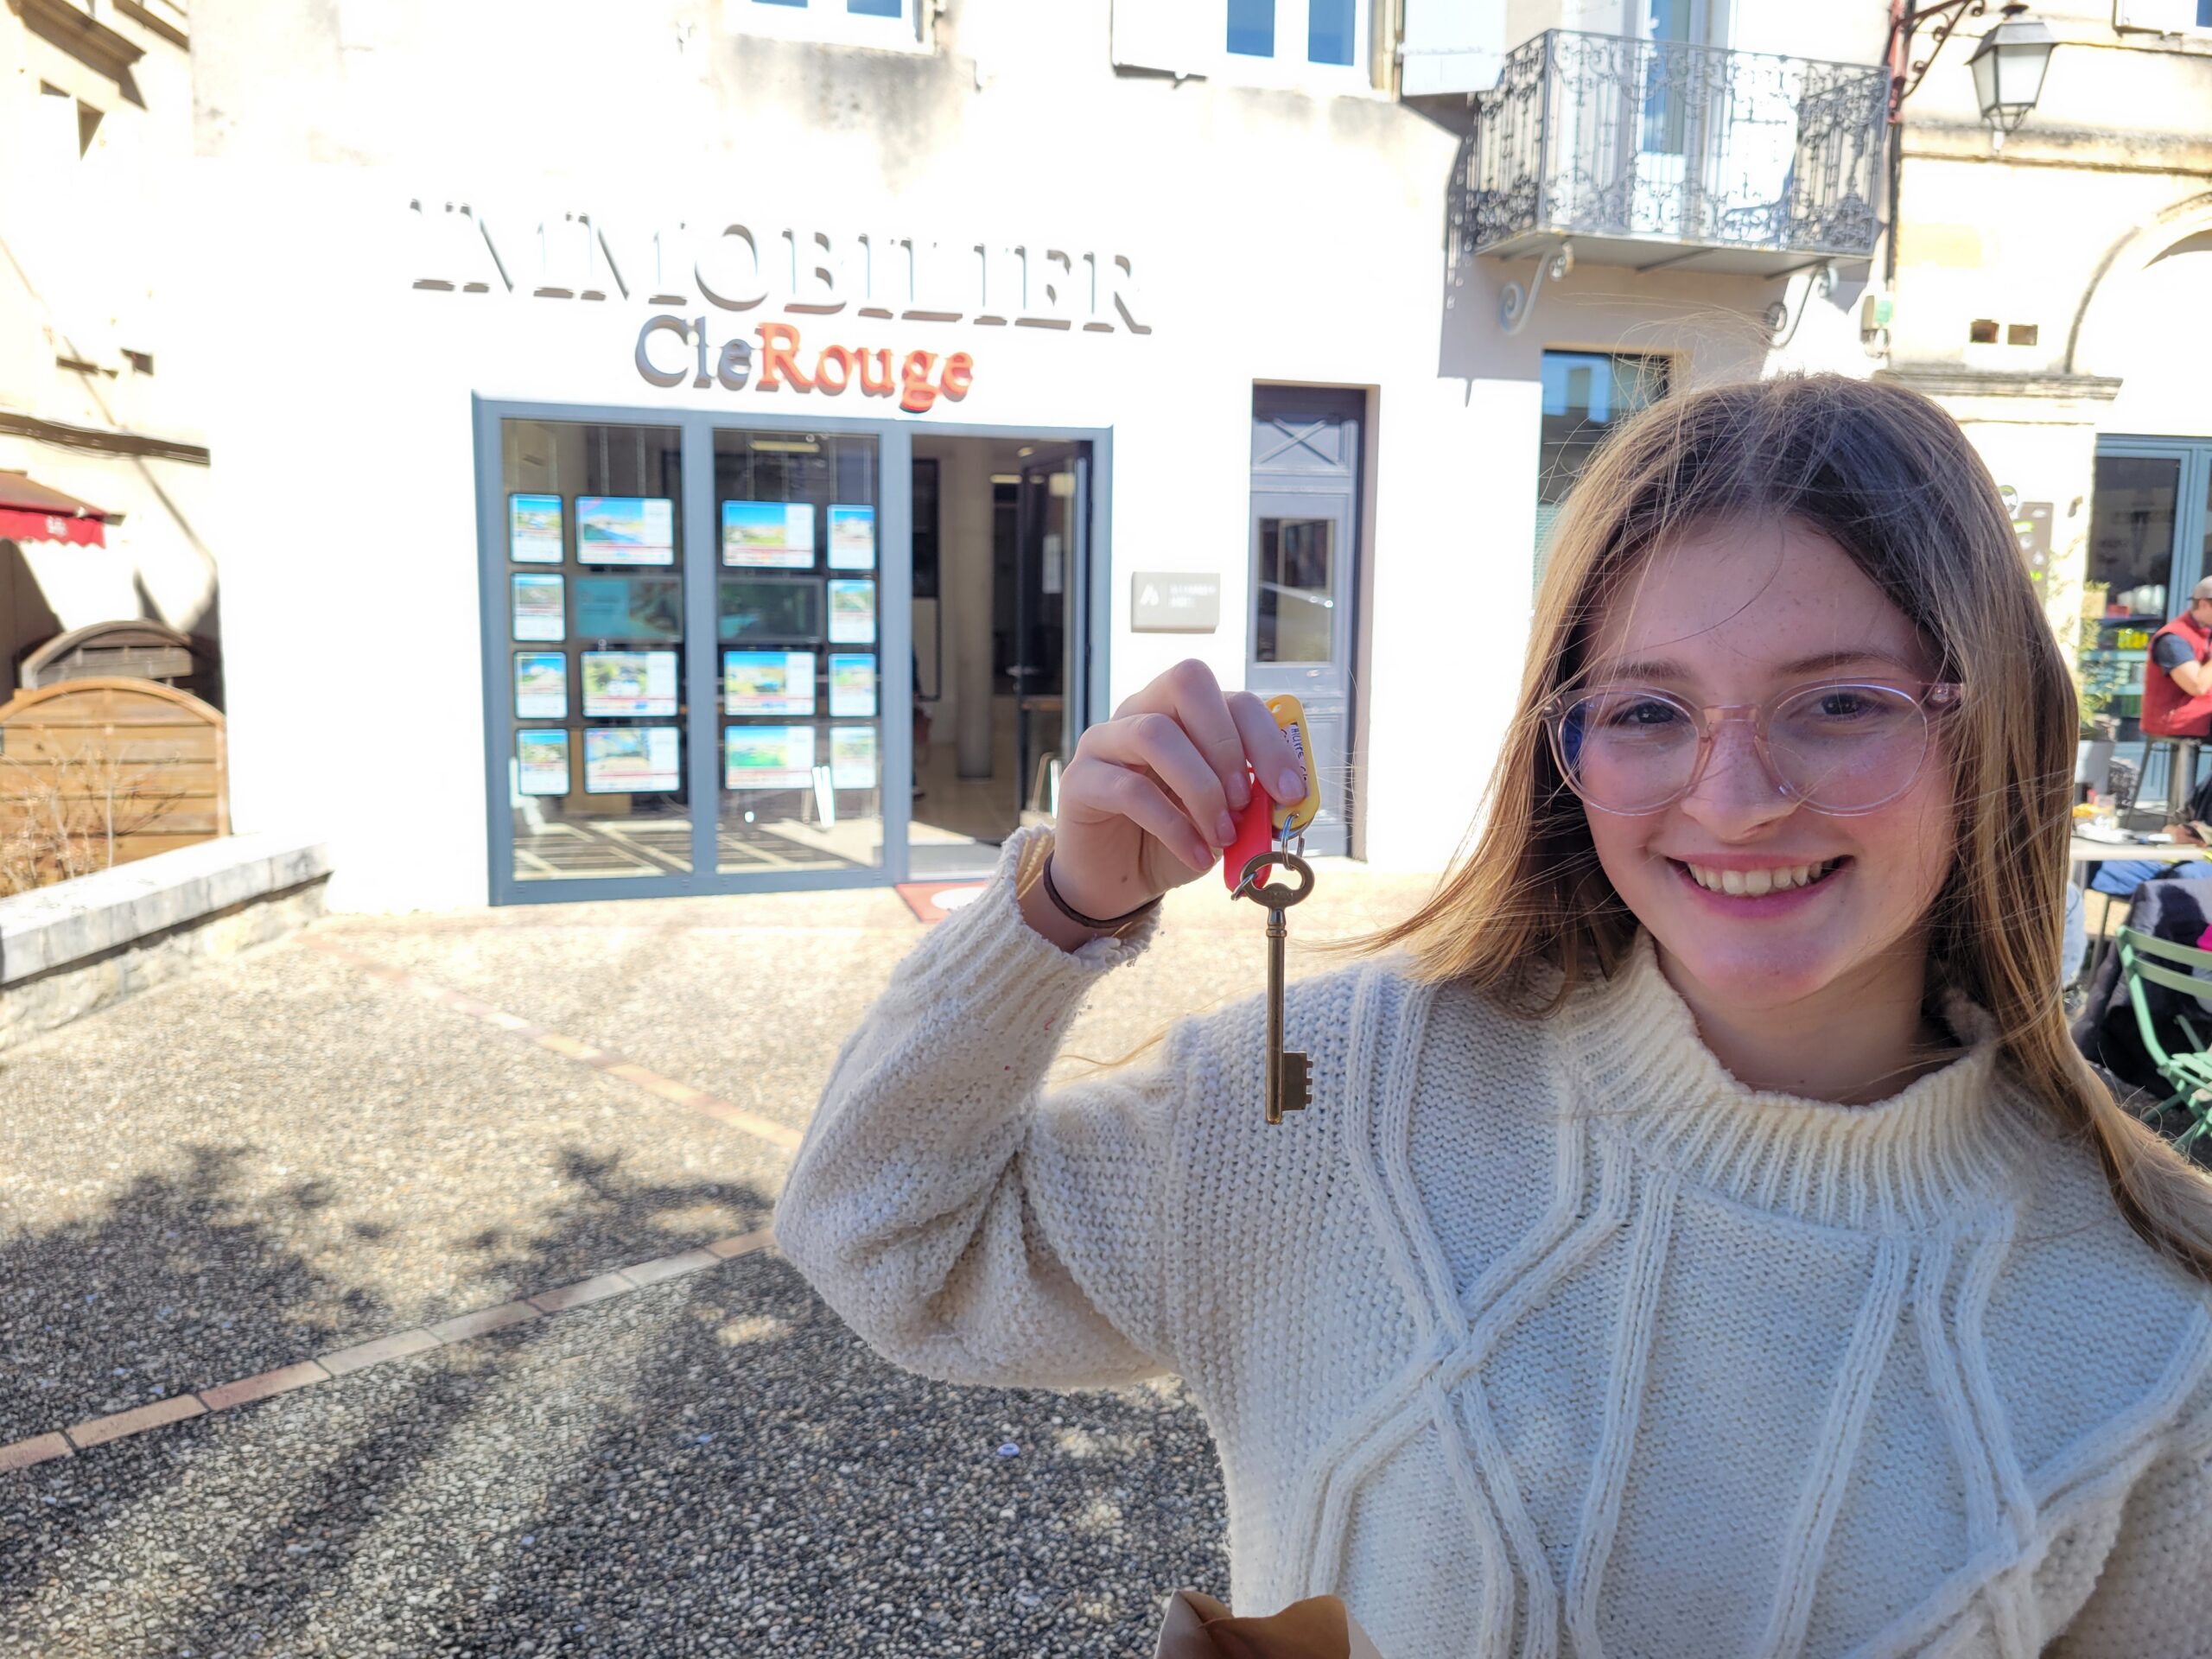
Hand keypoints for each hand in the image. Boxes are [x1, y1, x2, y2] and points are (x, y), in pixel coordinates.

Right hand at [1042, 659, 1308, 928]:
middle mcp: (1144, 711)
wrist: (1119, 880)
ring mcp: (1106, 740)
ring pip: (1154, 733)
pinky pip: (1130, 790)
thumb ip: (1254, 802)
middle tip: (1242, 801)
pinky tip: (1197, 856)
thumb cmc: (1177, 838)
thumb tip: (1291, 799)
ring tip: (1222, 835)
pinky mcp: (1080, 780)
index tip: (1291, 792)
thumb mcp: (1227, 820)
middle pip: (1187, 683)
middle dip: (1227, 744)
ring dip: (1200, 789)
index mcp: (1187, 714)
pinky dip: (1174, 827)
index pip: (1234, 699)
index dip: (1269, 741)